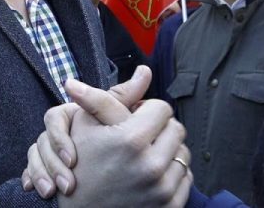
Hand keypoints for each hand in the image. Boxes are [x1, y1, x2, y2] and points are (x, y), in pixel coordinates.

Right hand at [22, 65, 191, 205]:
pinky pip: (185, 177)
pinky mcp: (169, 207)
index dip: (147, 111)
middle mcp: (151, 166)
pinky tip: (149, 176)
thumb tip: (143, 69)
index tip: (133, 120)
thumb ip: (115, 96)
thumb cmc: (78, 164)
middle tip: (139, 138)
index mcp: (131, 140)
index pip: (162, 108)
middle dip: (159, 129)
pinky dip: (171, 174)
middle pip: (176, 129)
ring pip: (182, 153)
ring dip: (166, 151)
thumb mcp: (85, 126)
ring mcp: (162, 189)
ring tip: (143, 157)